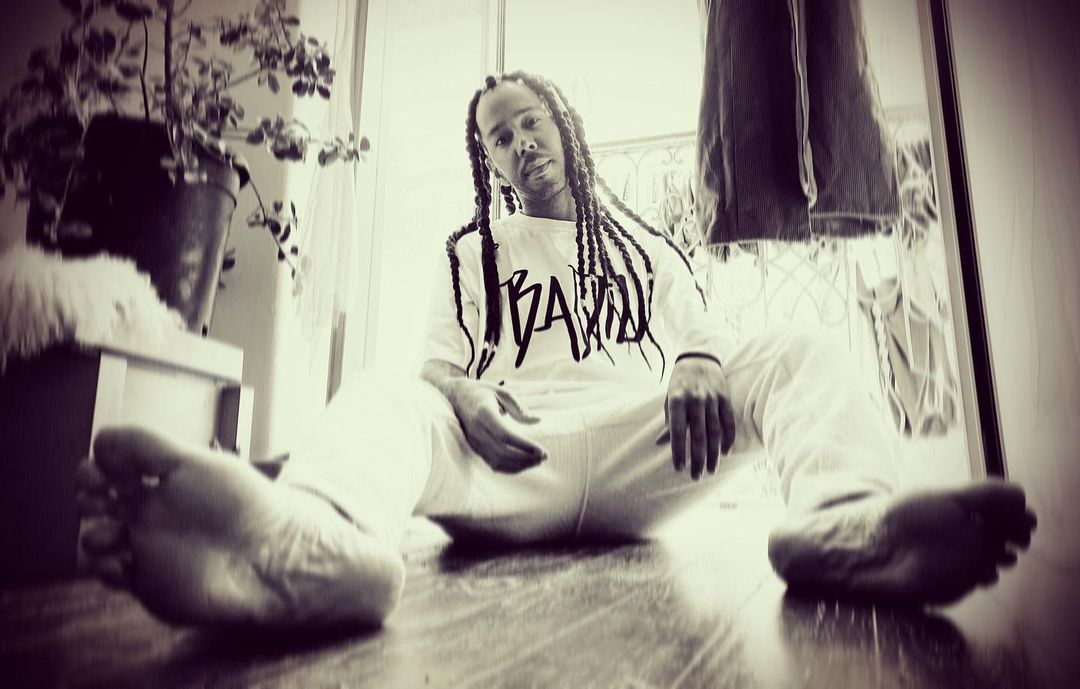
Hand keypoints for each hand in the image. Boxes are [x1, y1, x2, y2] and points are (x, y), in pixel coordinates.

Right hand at [447, 380, 547, 473]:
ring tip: (537, 461)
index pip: (504, 435)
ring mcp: (474, 442)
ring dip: (519, 465)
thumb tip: (537, 421)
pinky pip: (492, 463)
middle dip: (526, 458)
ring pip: (497, 462)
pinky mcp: (474, 448)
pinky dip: (509, 468)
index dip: (524, 446)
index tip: (541, 450)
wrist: (455, 397)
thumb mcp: (501, 392)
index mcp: (483, 413)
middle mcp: (476, 430)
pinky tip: (524, 464)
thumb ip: (519, 409)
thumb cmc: (482, 392)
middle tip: (544, 457)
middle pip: (502, 452)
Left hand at [655, 356, 735, 479]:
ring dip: (713, 454)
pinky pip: (728, 422)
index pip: (678, 432)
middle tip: (696, 476)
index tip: (679, 468)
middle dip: (698, 459)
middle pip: (698, 436)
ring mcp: (712, 399)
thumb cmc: (679, 383)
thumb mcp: (669, 399)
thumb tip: (660, 444)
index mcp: (677, 400)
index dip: (678, 451)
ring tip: (711, 470)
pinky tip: (725, 452)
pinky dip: (728, 438)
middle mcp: (695, 400)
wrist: (699, 358)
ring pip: (714, 432)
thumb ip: (669, 422)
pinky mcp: (725, 398)